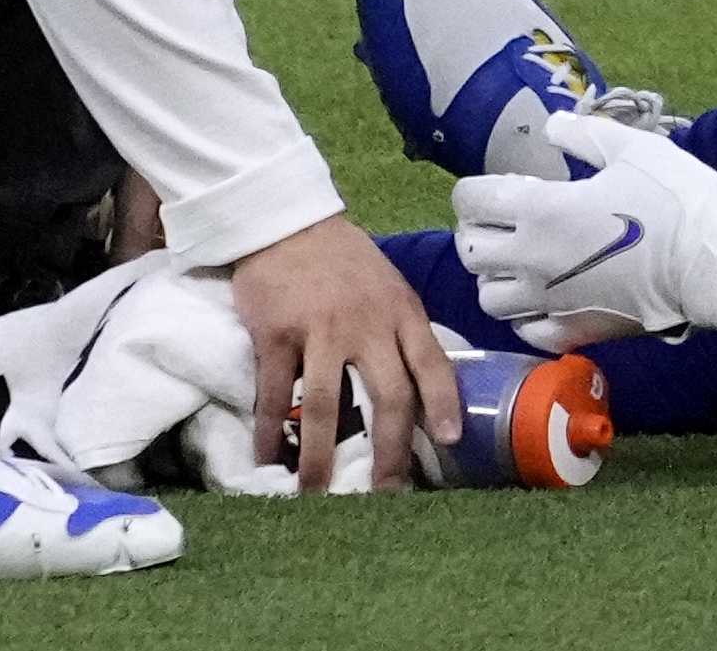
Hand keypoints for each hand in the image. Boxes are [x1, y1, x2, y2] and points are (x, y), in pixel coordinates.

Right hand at [228, 214, 462, 493]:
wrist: (286, 222)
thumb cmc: (343, 261)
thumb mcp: (388, 287)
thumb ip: (401, 331)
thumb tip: (418, 387)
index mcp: (402, 312)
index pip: (433, 364)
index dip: (444, 405)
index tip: (450, 441)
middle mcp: (368, 325)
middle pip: (388, 397)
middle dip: (390, 451)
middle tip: (386, 493)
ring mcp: (320, 331)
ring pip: (325, 406)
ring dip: (320, 456)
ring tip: (316, 493)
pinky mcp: (274, 334)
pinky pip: (273, 394)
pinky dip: (269, 431)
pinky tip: (266, 458)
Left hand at [453, 116, 716, 352]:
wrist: (711, 261)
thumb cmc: (674, 198)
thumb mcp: (632, 149)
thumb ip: (582, 134)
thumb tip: (551, 126)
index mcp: (541, 209)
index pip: (472, 201)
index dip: (475, 190)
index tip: (501, 185)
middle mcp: (532, 259)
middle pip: (470, 250)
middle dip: (479, 230)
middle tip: (506, 220)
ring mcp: (549, 301)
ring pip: (488, 297)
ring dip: (495, 276)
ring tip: (520, 262)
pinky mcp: (573, 330)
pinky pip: (526, 330)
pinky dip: (525, 315)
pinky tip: (544, 299)